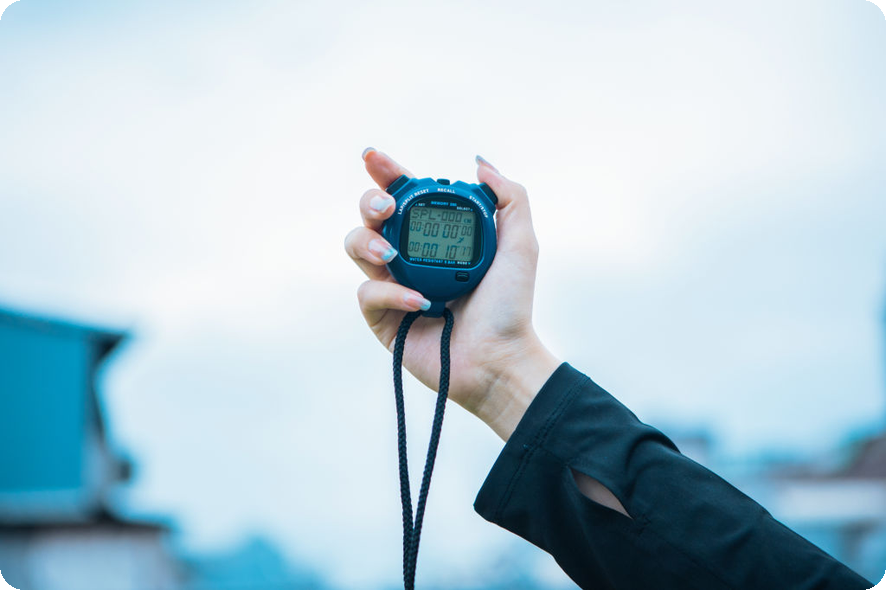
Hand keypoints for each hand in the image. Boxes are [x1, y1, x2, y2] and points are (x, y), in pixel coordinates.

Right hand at [344, 149, 559, 439]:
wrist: (500, 358)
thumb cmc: (511, 306)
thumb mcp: (520, 244)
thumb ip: (509, 198)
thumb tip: (479, 163)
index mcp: (438, 236)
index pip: (405, 196)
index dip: (386, 175)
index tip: (375, 159)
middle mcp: (411, 257)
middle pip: (371, 217)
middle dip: (370, 203)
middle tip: (386, 209)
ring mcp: (394, 287)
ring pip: (357, 248)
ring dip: (367, 243)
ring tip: (390, 257)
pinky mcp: (384, 319)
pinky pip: (368, 294)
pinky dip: (391, 293)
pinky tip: (421, 302)